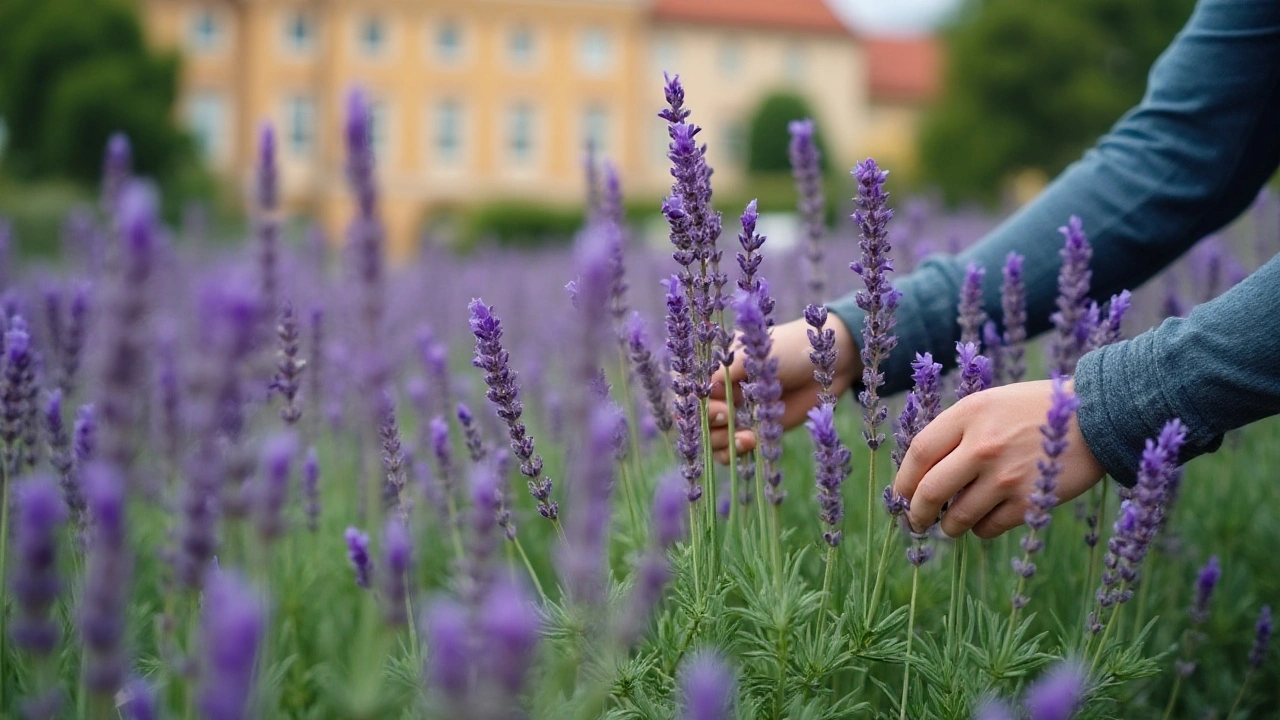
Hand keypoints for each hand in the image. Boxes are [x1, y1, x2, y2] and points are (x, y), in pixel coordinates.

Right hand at [707, 312, 860, 463]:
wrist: (825, 364)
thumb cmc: (788, 349)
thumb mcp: (755, 352)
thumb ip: (727, 370)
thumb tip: (707, 390)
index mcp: (715, 370)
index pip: (689, 393)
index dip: (695, 405)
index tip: (717, 405)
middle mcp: (721, 394)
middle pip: (697, 420)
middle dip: (709, 424)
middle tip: (730, 417)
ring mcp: (736, 415)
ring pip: (712, 439)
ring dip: (723, 443)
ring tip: (747, 437)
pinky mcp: (753, 432)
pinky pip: (731, 451)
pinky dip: (735, 451)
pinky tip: (752, 441)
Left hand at [892, 379, 1105, 538]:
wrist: (1097, 416)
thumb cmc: (1036, 409)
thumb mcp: (990, 403)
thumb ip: (956, 430)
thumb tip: (922, 472)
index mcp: (969, 414)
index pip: (918, 454)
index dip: (903, 481)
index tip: (901, 496)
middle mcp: (982, 446)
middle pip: (929, 491)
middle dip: (916, 514)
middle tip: (916, 523)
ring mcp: (1005, 476)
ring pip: (957, 518)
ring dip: (948, 526)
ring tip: (951, 523)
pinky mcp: (1028, 501)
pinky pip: (988, 528)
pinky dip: (980, 529)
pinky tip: (985, 519)